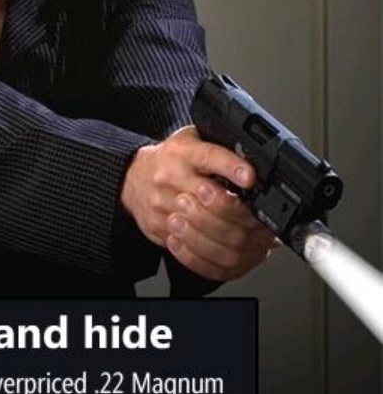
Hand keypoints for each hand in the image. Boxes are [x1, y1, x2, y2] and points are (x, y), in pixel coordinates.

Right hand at [122, 126, 277, 280]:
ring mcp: (163, 205)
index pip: (209, 157)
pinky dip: (212, 254)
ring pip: (203, 230)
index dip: (232, 167)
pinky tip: (222, 248)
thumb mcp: (194, 140)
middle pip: (210, 200)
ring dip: (230, 236)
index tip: (250, 177)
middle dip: (238, 212)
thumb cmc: (172, 159)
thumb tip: (259, 162)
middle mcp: (170, 177)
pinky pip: (188, 249)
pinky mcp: (158, 227)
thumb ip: (222, 146)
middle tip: (255, 217)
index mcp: (183, 151)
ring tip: (243, 234)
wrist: (133, 177)